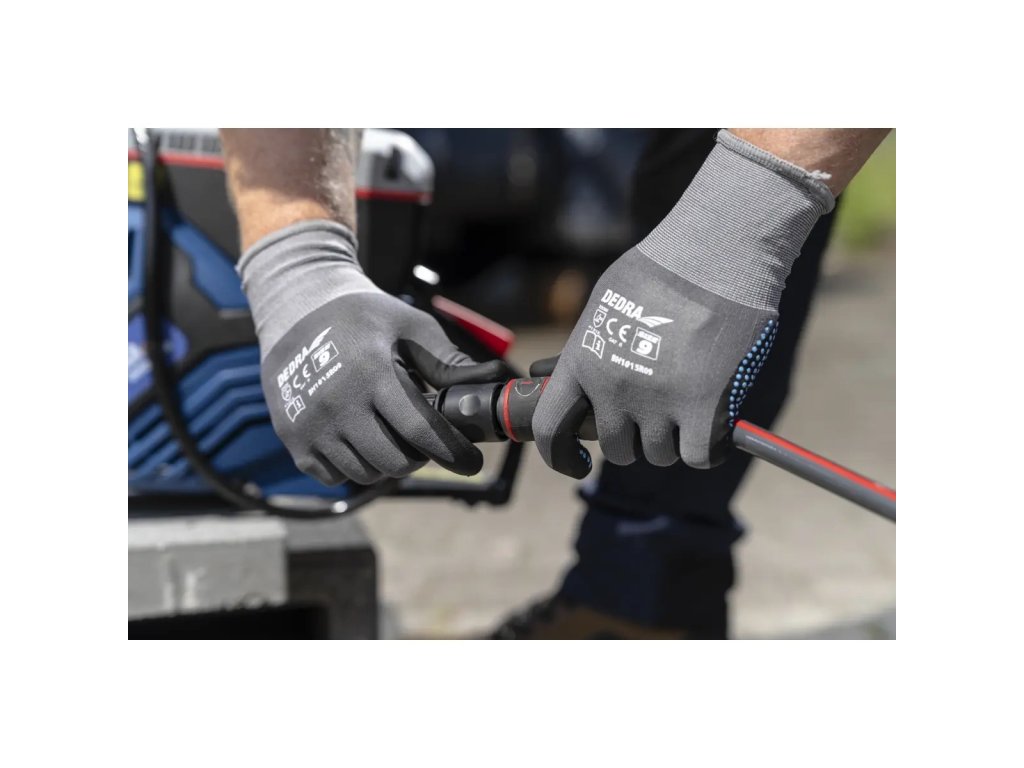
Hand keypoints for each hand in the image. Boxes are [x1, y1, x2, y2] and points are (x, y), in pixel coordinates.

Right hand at [240, 220, 509, 484]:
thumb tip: (493, 380)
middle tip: (424, 439)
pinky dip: (353, 466)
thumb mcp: (409, 327)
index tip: (471, 461)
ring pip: (367, 473)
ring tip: (392, 436)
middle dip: (421, 456)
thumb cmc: (362, 316)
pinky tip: (359, 438)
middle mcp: (339, 404)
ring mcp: (312, 426)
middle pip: (396, 461)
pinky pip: (334, 477)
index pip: (421, 431)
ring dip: (388, 463)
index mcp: (372, 373)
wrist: (296, 308)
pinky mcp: (293, 440)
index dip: (453, 452)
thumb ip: (448, 361)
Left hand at [532, 130, 832, 477]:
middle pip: (618, 449)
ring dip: (674, 438)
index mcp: (582, 363)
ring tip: (689, 401)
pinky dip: (708, 446)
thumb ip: (592, 351)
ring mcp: (657, 402)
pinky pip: (699, 455)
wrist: (714, 253)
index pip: (551, 429)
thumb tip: (587, 384)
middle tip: (656, 411)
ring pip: (661, 454)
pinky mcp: (704, 409)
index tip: (576, 461)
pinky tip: (714, 422)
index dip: (559, 455)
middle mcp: (613, 389)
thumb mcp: (605, 305)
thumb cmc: (663, 268)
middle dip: (636, 437)